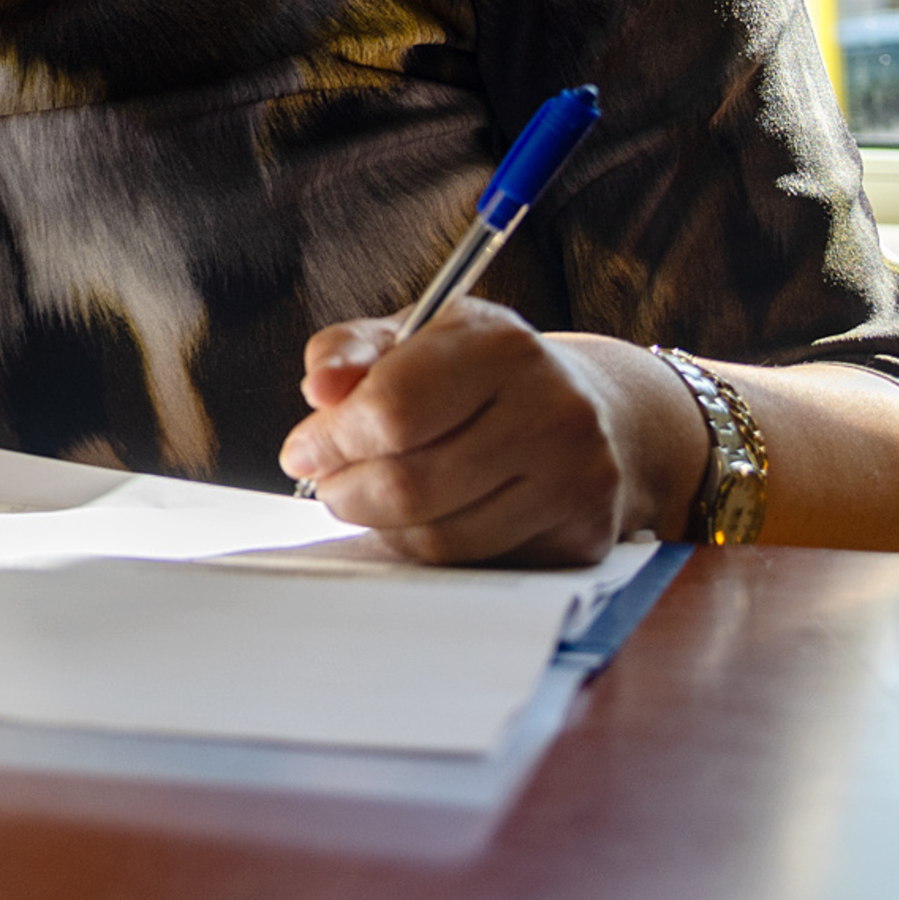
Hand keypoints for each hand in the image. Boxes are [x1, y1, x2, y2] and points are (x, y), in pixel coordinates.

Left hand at [277, 299, 676, 564]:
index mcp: (502, 346)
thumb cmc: (481, 372)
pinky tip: (421, 518)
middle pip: (409, 484)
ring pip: (437, 536)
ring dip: (380, 525)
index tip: (302, 451)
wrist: (596, 412)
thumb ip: (349, 350)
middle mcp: (553, 411)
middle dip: (345, 491)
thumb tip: (320, 388)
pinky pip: (472, 563)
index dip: (330, 440)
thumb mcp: (414, 336)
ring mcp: (576, 479)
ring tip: (367, 497)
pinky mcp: (583, 536)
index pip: (392, 410)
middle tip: (327, 484)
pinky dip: (426, 548)